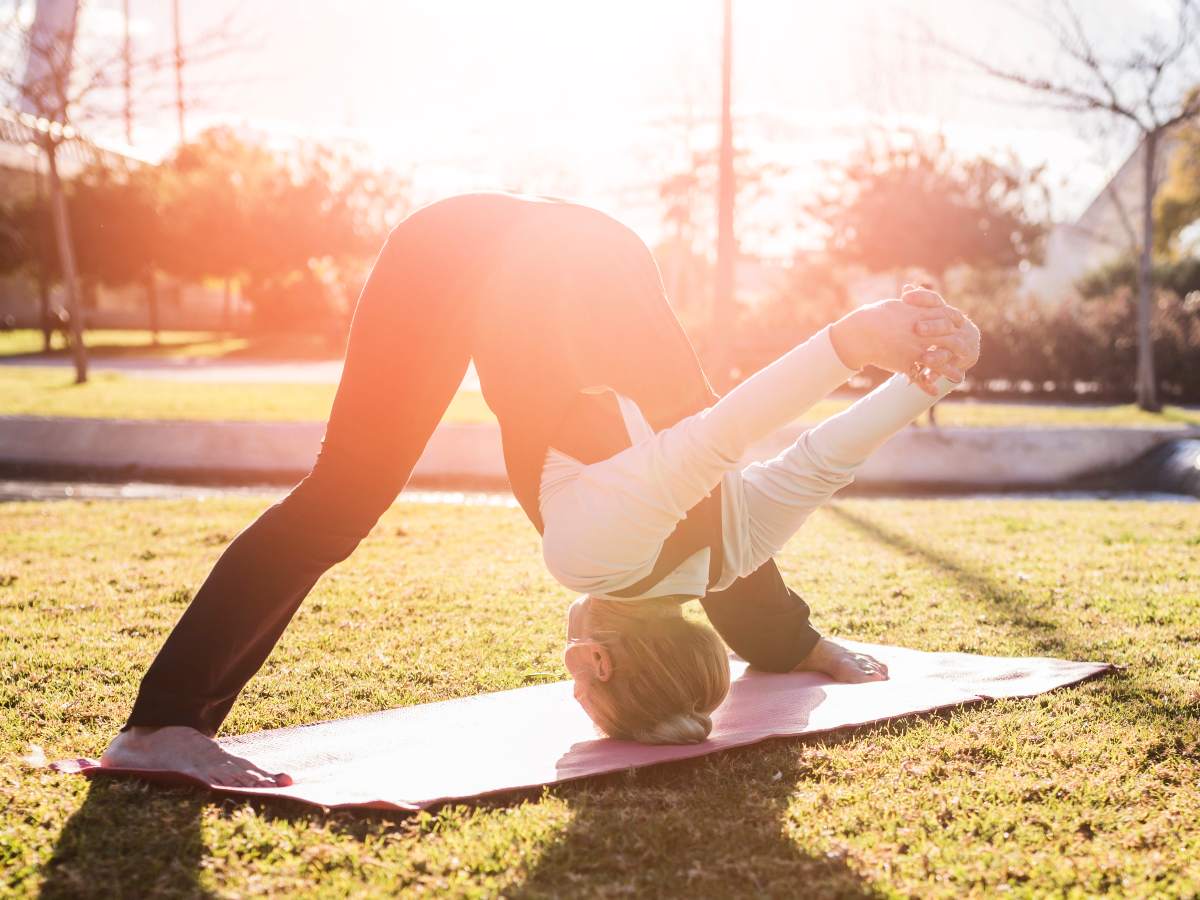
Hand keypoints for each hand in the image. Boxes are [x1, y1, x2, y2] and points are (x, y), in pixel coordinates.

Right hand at [829, 297, 959, 378]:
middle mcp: (923, 334)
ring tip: (959, 377)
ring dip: (950, 371)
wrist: (861, 332)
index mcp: (922, 316)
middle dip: (960, 347)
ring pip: (939, 362)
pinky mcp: (906, 364)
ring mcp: (916, 350)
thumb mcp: (897, 305)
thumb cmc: (876, 315)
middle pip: (950, 340)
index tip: (961, 328)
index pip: (948, 318)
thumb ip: (911, 302)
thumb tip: (914, 293)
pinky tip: (933, 392)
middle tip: (968, 353)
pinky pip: (920, 376)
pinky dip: (926, 386)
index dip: (956, 324)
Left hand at [901, 285, 980, 389]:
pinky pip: (954, 365)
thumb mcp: (929, 317)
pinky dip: (941, 371)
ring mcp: (964, 341)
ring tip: (924, 359)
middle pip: (947, 322)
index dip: (922, 297)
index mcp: (946, 310)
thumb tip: (906, 286)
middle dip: (933, 326)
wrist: (964, 348)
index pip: (935, 300)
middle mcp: (958, 324)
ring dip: (938, 353)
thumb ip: (919, 304)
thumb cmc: (940, 330)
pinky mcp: (965, 358)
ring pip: (953, 344)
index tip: (904, 297)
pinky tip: (928, 378)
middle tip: (917, 329)